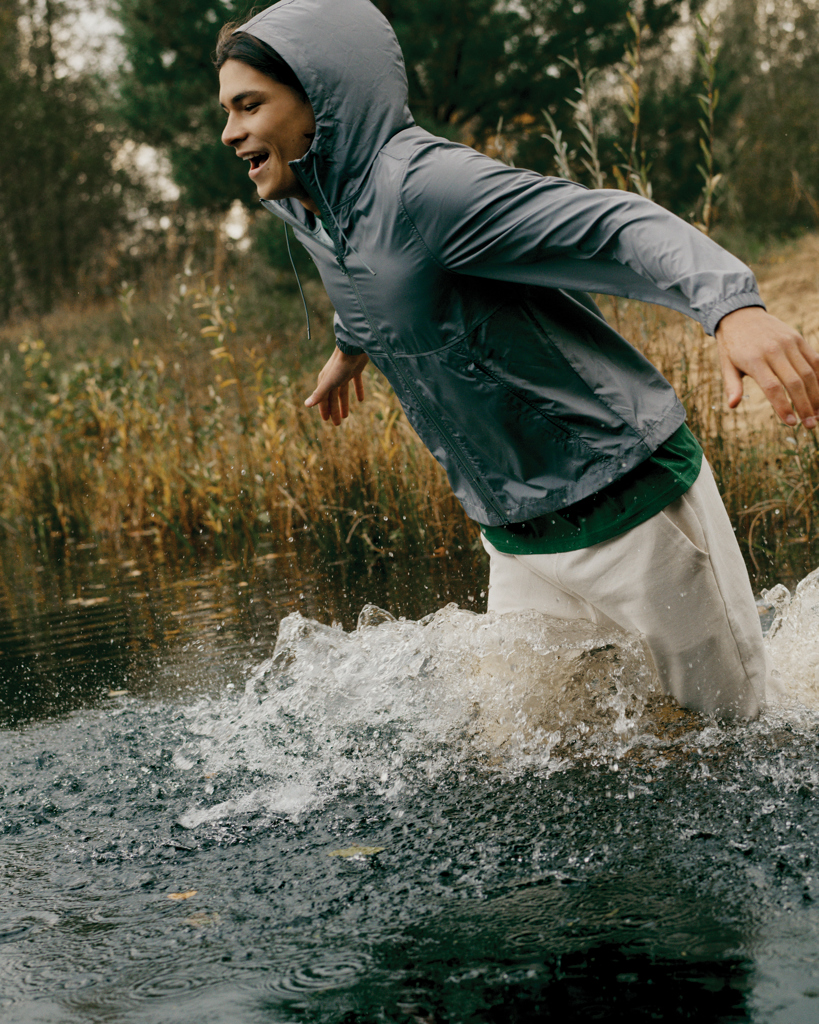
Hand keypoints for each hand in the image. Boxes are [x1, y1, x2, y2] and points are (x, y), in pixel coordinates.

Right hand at [304, 348, 368, 424]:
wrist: (353, 348)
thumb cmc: (340, 366)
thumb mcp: (329, 383)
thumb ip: (319, 394)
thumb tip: (306, 405)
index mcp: (325, 381)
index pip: (323, 399)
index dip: (324, 410)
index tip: (326, 420)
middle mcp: (333, 378)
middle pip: (332, 398)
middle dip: (334, 410)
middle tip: (337, 424)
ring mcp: (344, 374)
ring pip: (343, 392)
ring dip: (344, 404)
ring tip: (346, 416)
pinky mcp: (355, 370)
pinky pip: (356, 383)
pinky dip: (358, 391)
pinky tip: (361, 400)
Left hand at [715, 307, 818, 428]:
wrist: (741, 315)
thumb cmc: (732, 346)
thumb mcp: (726, 365)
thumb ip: (732, 386)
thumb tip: (732, 405)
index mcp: (754, 360)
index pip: (773, 388)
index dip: (783, 407)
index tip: (791, 423)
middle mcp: (774, 350)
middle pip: (795, 382)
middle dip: (805, 406)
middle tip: (810, 425)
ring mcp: (789, 343)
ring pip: (808, 372)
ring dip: (816, 395)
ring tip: (817, 414)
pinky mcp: (798, 338)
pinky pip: (814, 360)